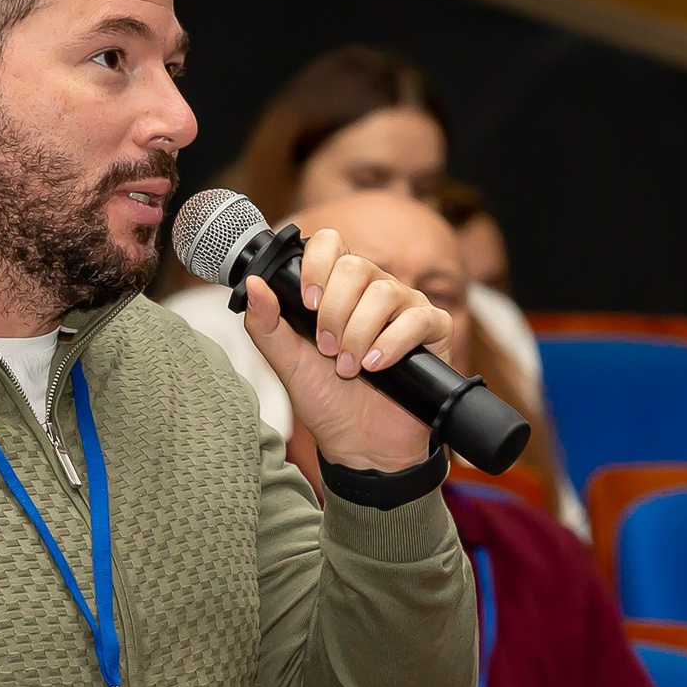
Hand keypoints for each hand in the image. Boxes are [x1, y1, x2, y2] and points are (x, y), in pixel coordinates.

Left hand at [243, 227, 450, 473]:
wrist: (360, 444)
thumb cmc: (327, 399)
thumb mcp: (287, 363)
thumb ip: (267, 325)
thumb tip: (253, 283)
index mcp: (338, 288)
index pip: (330, 243)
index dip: (317, 266)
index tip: (307, 304)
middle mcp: (374, 289)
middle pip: (356, 267)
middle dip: (335, 311)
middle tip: (327, 350)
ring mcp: (406, 307)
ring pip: (384, 292)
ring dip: (359, 333)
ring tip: (350, 367)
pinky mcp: (433, 329)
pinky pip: (417, 318)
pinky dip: (392, 343)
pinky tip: (377, 366)